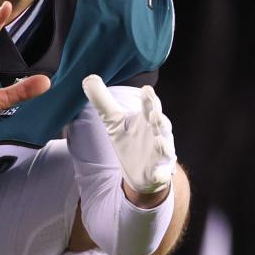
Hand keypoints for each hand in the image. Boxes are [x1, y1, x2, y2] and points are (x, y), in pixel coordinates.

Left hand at [82, 75, 176, 197]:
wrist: (142, 172)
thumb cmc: (131, 140)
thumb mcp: (114, 121)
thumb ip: (103, 101)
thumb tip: (88, 78)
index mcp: (147, 119)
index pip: (149, 105)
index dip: (149, 98)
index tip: (146, 90)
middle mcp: (158, 133)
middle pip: (161, 124)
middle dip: (159, 118)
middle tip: (154, 112)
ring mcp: (160, 154)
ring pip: (165, 147)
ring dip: (163, 144)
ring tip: (159, 140)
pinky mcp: (159, 172)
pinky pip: (162, 174)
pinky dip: (161, 175)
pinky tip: (159, 175)